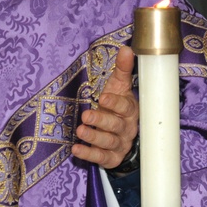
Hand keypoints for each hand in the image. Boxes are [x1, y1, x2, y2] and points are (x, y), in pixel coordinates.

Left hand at [72, 45, 138, 168]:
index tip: (103, 97)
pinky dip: (88, 155)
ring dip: (94, 137)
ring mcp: (120, 145)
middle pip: (116, 126)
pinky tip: (76, 149)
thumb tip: (126, 48)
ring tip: (80, 131)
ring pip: (109, 142)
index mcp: (131, 111)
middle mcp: (127, 129)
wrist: (123, 135)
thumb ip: (122, 70)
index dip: (115, 103)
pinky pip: (101, 158)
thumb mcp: (119, 87)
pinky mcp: (111, 158)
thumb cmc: (117, 106)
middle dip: (101, 120)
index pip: (126, 107)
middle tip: (86, 116)